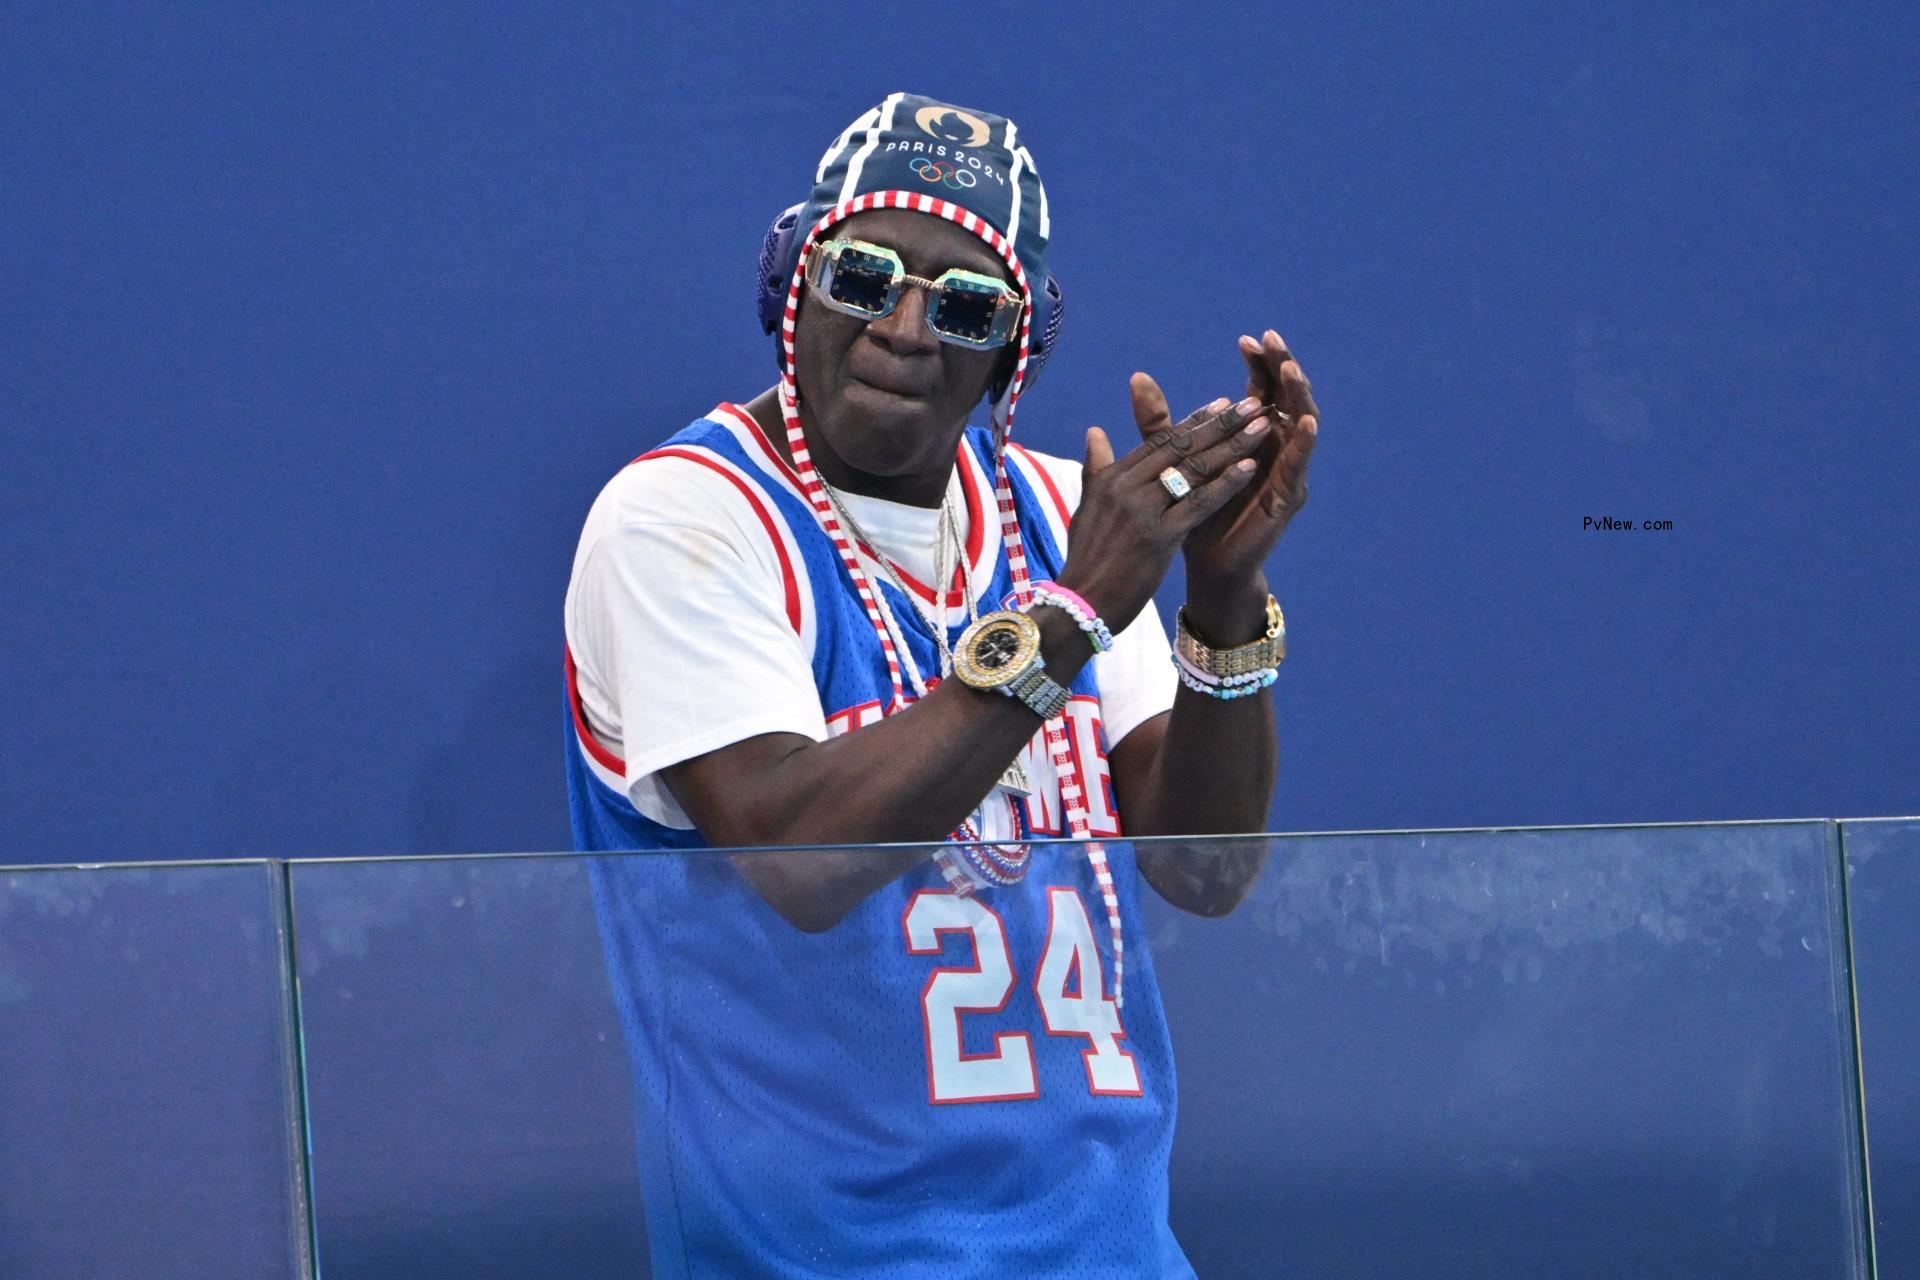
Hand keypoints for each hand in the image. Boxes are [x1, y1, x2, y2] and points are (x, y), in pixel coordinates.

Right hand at [1054, 385, 1273, 633]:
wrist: (1080, 606)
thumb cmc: (1085, 562)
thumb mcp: (1086, 508)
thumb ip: (1095, 469)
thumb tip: (1095, 432)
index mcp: (1111, 478)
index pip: (1160, 441)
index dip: (1194, 421)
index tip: (1221, 404)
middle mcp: (1126, 487)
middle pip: (1182, 447)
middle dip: (1221, 424)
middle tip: (1252, 404)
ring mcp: (1142, 512)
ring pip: (1194, 470)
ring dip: (1233, 445)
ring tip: (1261, 426)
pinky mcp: (1158, 538)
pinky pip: (1199, 504)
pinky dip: (1226, 483)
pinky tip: (1251, 467)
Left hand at [1178, 330, 1318, 592]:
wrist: (1203, 563)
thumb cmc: (1192, 512)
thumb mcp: (1172, 459)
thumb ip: (1159, 421)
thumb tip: (1137, 377)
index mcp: (1249, 436)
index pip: (1261, 389)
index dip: (1258, 364)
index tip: (1247, 339)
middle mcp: (1273, 448)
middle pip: (1285, 399)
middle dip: (1282, 369)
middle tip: (1274, 341)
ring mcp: (1284, 471)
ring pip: (1300, 425)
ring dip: (1297, 396)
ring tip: (1291, 371)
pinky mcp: (1288, 497)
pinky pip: (1299, 465)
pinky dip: (1305, 442)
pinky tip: (1306, 421)